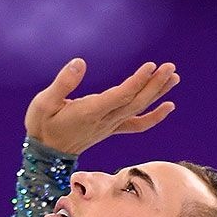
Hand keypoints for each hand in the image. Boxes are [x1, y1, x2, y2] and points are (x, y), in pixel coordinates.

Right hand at [24, 57, 178, 159]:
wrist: (46, 154)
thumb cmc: (42, 125)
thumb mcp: (44, 102)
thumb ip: (62, 83)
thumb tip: (80, 62)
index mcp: (90, 112)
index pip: (120, 96)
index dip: (137, 82)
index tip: (151, 66)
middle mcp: (104, 120)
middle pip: (135, 102)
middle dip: (154, 85)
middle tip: (170, 67)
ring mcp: (110, 126)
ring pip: (138, 110)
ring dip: (157, 94)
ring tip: (174, 77)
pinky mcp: (111, 128)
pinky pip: (137, 124)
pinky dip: (154, 117)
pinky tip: (168, 105)